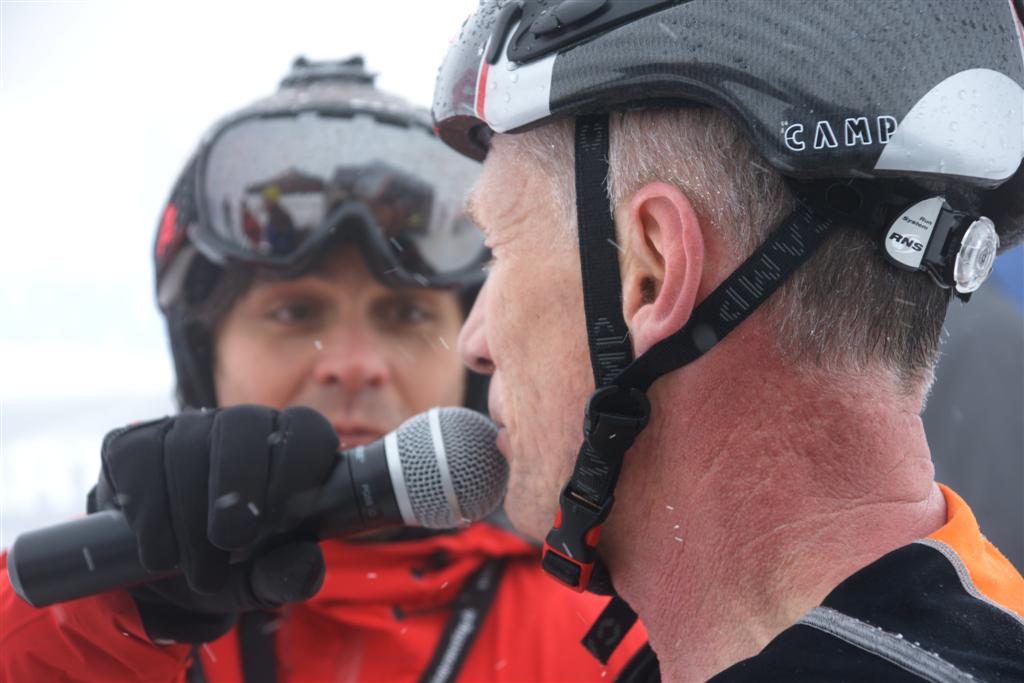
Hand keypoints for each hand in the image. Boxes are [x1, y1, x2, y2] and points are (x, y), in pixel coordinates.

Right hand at [88, 405, 338, 642]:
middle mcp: (239, 425)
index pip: (305, 428)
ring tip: (203, 575)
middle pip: (244, 423)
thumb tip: (308, 565)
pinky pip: (141, 464)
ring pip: (185, 447)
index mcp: (287, 446)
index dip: (297, 467)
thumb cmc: (229, 565)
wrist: (159, 573)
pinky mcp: (134, 444)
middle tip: (233, 541)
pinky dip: (152, 518)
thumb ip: (285, 573)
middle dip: (238, 484)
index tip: (283, 521)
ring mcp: (184, 429)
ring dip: (191, 520)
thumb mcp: (260, 579)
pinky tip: (163, 556)